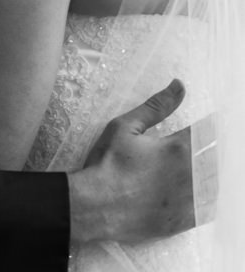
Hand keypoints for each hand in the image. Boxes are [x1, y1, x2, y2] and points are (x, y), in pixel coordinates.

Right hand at [68, 79, 210, 243]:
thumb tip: (179, 85)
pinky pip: (205, 211)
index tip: (203, 127)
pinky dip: (205, 200)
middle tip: (196, 148)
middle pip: (212, 159)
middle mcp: (189, 174)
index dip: (207, 128)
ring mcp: (187, 201)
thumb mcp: (126, 126)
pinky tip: (195, 195)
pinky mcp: (181, 222)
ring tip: (195, 170)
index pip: (206, 133)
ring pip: (212, 185)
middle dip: (209, 151)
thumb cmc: (109, 163)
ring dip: (208, 175)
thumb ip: (156, 106)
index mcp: (178, 148)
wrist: (96, 206)